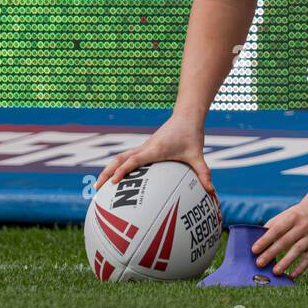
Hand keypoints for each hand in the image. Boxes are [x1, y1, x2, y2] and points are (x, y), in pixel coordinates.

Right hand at [94, 112, 214, 195]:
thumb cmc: (191, 134)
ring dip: (108, 169)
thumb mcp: (197, 155)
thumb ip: (203, 173)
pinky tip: (118, 179)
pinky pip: (127, 157)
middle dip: (106, 173)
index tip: (113, 182)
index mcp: (155, 149)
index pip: (134, 160)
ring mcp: (143, 147)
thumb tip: (211, 191)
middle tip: (96, 188)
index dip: (123, 170)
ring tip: (99, 186)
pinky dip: (118, 167)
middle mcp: (145, 148)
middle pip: (119, 159)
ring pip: (120, 157)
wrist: (186, 116)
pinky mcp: (145, 148)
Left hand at [251, 201, 307, 278]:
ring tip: (275, 272)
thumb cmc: (296, 217)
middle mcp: (304, 225)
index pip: (277, 229)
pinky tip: (291, 276)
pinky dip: (300, 268)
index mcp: (292, 217)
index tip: (254, 250)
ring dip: (286, 262)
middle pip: (286, 241)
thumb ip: (272, 228)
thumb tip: (258, 245)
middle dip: (272, 253)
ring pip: (298, 250)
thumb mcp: (285, 216)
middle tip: (260, 264)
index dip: (265, 240)